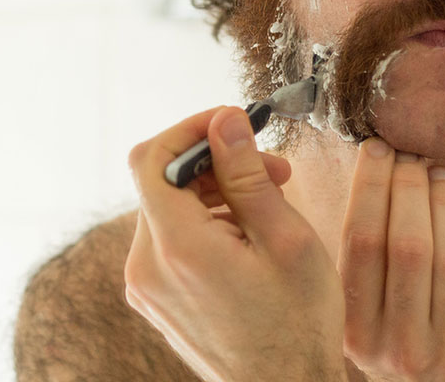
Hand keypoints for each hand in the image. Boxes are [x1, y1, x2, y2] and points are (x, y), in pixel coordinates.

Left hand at [124, 106, 346, 381]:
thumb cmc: (297, 323)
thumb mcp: (284, 238)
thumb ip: (246, 174)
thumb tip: (224, 120)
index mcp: (177, 247)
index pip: (152, 159)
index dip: (189, 130)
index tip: (229, 123)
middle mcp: (146, 266)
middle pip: (164, 182)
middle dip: (216, 163)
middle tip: (273, 170)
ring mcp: (146, 285)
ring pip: (169, 209)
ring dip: (214, 193)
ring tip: (267, 203)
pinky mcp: (155, 297)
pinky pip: (171, 240)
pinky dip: (204, 222)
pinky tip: (246, 234)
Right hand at [338, 138, 444, 380]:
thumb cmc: (388, 330)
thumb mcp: (357, 308)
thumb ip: (356, 260)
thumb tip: (367, 174)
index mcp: (354, 329)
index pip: (360, 244)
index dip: (369, 189)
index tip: (375, 150)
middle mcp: (397, 343)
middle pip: (406, 247)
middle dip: (408, 188)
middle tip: (409, 154)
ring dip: (442, 201)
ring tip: (436, 169)